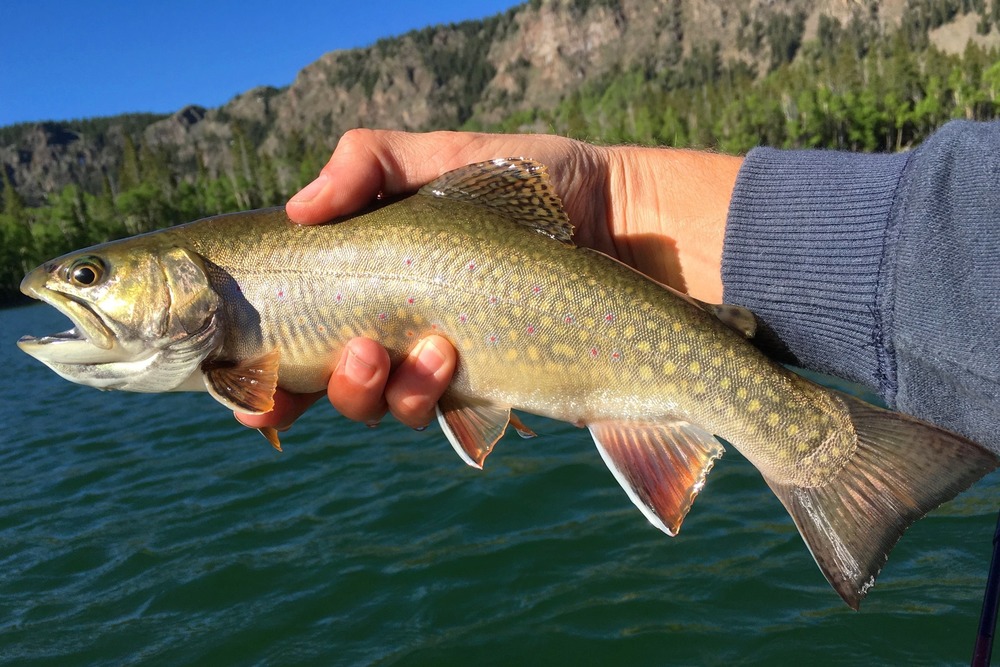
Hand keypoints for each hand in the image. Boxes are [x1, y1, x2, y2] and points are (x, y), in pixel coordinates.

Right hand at [237, 129, 741, 433]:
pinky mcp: (486, 386)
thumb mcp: (444, 155)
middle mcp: (394, 326)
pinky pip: (435, 415)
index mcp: (372, 276)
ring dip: (376, 392)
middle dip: (316, 388)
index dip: (256, 368)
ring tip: (424, 348)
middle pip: (322, 384)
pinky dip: (426, 397)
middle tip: (351, 352)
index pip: (294, 329)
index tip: (243, 388)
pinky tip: (450, 359)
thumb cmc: (533, 181)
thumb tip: (297, 210)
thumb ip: (367, 163)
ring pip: (376, 406)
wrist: (622, 219)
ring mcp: (439, 362)